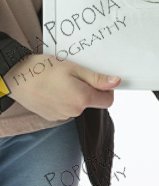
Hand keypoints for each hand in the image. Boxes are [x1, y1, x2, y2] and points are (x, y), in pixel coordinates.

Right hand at [4, 54, 119, 119]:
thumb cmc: (44, 69)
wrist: (16, 78)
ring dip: (75, 94)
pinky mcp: (52, 117)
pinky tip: (53, 89)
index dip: (106, 89)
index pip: (108, 100)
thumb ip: (96, 78)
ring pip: (78, 105)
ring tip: (60, 81)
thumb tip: (116, 82)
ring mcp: (62, 116)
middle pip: (92, 102)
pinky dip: (64, 99)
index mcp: (82, 99)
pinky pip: (66, 108)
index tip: (96, 79)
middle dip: (88, 90)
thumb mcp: (73, 68)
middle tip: (74, 75)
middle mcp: (74, 111)